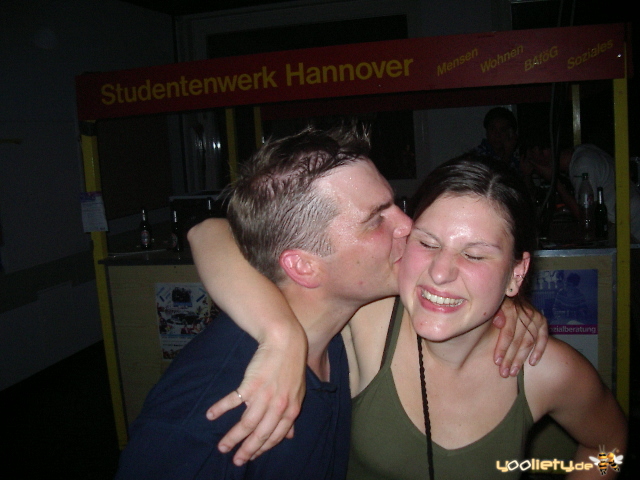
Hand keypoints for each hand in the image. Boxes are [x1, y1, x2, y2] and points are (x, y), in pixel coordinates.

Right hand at [207, 327, 307, 465]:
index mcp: (291, 410)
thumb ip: (290, 414)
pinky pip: (233, 401)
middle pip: (260, 435)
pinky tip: (210, 415)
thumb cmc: (290, 366)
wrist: (284, 341)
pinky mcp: (251, 384)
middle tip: (235, 461)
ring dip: (232, 438)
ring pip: (246, 425)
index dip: (262, 448)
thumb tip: (290, 435)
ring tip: (222, 447)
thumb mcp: (297, 392)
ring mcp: (264, 396)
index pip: (275, 436)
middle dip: (246, 451)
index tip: (251, 456)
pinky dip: (220, 409)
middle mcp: (278, 407)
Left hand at [493, 296, 548, 377]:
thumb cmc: (496, 302)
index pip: (508, 332)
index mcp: (511, 308)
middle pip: (519, 340)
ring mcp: (535, 316)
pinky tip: (532, 363)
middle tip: (504, 373)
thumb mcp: (492, 304)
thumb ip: (494, 313)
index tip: (496, 362)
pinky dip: (539, 351)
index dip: (502, 348)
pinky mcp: (542, 320)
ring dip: (522, 359)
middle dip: (511, 358)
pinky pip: (543, 338)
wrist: (510, 291)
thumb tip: (498, 323)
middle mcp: (525, 312)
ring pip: (529, 341)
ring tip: (514, 372)